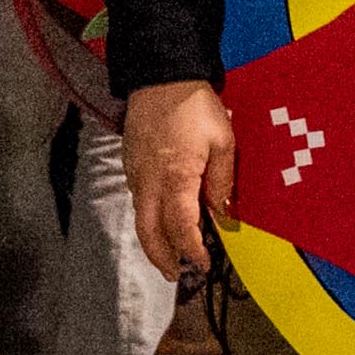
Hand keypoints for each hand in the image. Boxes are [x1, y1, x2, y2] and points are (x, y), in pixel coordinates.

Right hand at [126, 79, 234, 284]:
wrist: (160, 79)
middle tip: (177, 275)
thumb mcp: (223, 142)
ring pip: (141, 219)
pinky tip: (162, 224)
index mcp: (176, 179)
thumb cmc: (197, 108)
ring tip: (170, 258)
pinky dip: (149, 221)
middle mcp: (149, 183)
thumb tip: (224, 214)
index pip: (180, 227)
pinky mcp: (130, 166)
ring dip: (154, 243)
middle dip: (163, 258)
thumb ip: (223, 182)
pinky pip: (139, 202)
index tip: (203, 265)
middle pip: (149, 233)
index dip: (191, 250)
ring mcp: (136, 175)